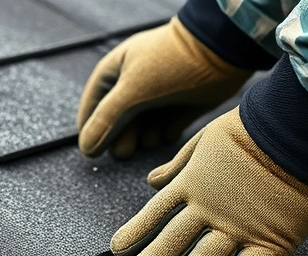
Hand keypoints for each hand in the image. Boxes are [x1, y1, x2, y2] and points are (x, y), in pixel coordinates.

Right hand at [77, 17, 250, 158]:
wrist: (221, 51)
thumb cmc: (171, 64)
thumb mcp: (132, 91)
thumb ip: (106, 120)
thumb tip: (86, 149)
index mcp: (116, 71)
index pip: (93, 105)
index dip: (91, 127)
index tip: (93, 150)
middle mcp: (134, 84)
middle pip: (117, 121)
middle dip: (121, 136)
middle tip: (125, 151)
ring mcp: (157, 96)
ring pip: (141, 128)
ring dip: (144, 137)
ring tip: (152, 137)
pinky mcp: (179, 107)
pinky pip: (164, 129)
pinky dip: (165, 134)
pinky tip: (169, 130)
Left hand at [111, 107, 307, 255]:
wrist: (297, 127)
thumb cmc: (255, 127)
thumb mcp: (206, 139)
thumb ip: (179, 165)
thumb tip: (152, 181)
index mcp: (193, 184)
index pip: (155, 214)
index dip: (135, 233)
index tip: (118, 251)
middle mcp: (210, 211)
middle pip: (172, 243)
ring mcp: (238, 229)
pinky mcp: (270, 242)